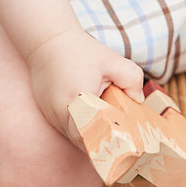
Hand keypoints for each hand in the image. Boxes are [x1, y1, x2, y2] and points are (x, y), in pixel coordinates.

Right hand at [25, 27, 144, 145]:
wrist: (48, 41)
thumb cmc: (79, 50)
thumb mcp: (111, 60)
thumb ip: (131, 79)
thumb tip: (138, 100)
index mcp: (77, 100)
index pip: (93, 136)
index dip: (110, 143)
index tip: (125, 145)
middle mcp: (60, 113)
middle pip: (84, 141)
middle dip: (103, 142)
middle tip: (124, 141)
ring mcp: (51, 115)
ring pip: (74, 137)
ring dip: (91, 136)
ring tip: (112, 131)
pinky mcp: (48, 113)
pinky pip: (67, 128)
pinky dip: (81, 127)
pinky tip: (94, 120)